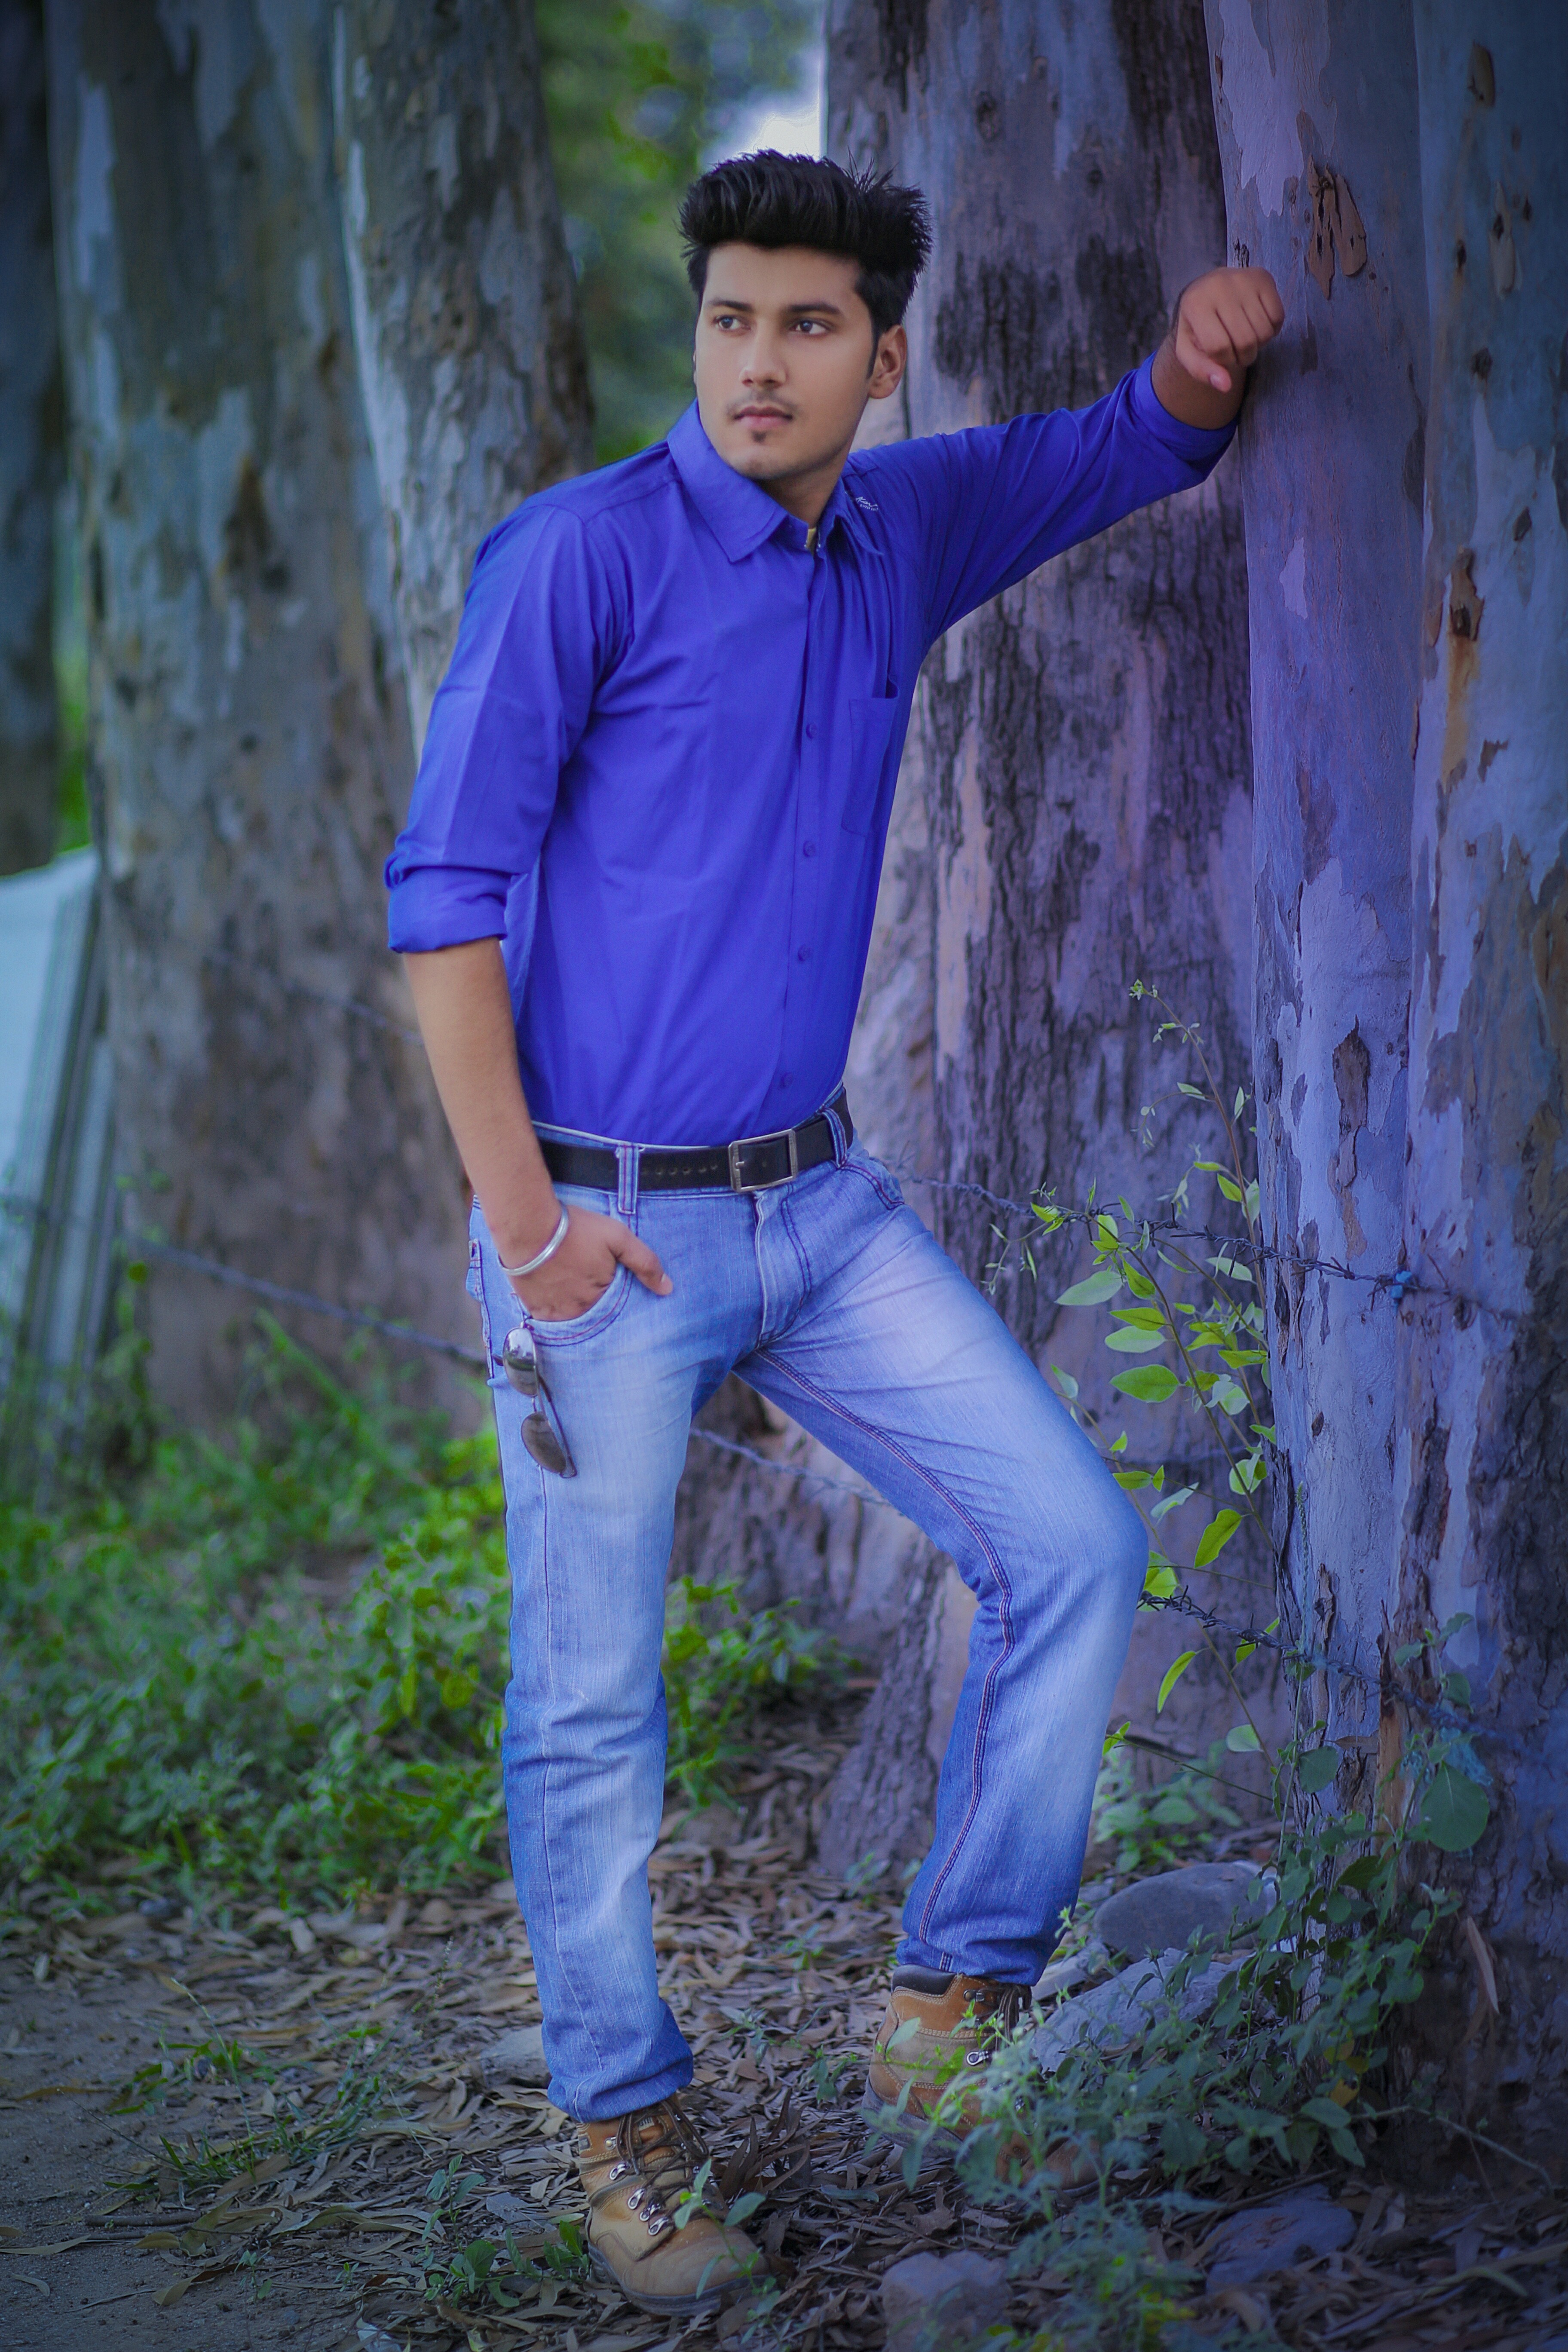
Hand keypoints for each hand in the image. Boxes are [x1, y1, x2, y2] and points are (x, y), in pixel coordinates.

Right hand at [509, 1202, 671, 1321]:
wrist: (529, 1226)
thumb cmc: (575, 1229)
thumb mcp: (617, 1237)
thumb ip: (644, 1262)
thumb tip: (667, 1288)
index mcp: (602, 1298)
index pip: (616, 1306)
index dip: (612, 1290)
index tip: (604, 1275)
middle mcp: (580, 1311)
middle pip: (594, 1312)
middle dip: (593, 1298)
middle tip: (584, 1275)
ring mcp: (556, 1312)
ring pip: (572, 1316)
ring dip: (574, 1304)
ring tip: (570, 1282)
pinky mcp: (535, 1308)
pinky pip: (549, 1318)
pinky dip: (554, 1307)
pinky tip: (555, 1290)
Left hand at [1173, 266, 1283, 394]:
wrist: (1208, 289)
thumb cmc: (1198, 324)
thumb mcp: (1188, 349)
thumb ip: (1201, 370)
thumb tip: (1225, 386)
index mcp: (1195, 304)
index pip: (1219, 347)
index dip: (1223, 360)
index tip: (1220, 355)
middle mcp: (1220, 286)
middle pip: (1245, 341)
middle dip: (1243, 356)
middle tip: (1236, 350)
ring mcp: (1244, 279)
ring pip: (1264, 332)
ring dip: (1258, 344)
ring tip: (1245, 336)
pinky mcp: (1264, 278)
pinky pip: (1278, 318)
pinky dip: (1271, 329)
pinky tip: (1257, 323)